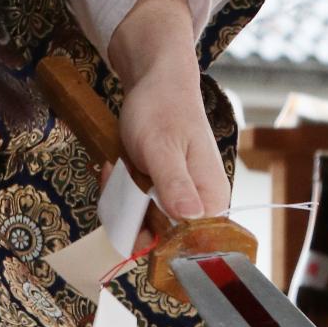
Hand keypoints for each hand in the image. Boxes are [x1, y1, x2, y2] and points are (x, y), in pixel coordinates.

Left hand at [117, 60, 230, 222]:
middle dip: (130, 214)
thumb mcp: (162, 147)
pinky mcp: (165, 190)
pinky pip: (140, 206)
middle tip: (117, 179)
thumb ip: (174, 184)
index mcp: (212, 201)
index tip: (131, 208)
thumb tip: (191, 217)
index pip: (185, 246)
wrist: (157, 80)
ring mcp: (181, 198)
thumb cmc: (163, 108)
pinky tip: (118, 167)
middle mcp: (201, 206)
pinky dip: (123, 190)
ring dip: (122, 199)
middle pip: (161, 238)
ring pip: (145, 222)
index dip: (152, 236)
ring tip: (115, 168)